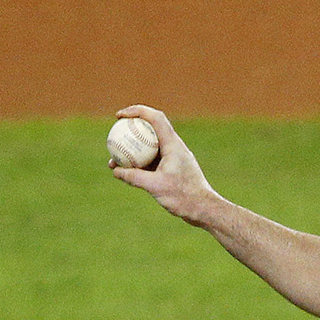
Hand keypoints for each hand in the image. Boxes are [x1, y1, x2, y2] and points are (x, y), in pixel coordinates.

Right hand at [108, 105, 221, 226]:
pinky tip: (126, 172)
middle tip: (115, 132)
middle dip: (131, 128)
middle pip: (151, 129)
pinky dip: (139, 163)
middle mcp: (174, 147)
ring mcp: (174, 157)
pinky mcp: (172, 169)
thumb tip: (115, 171)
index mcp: (173, 145)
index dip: (136, 111)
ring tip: (114, 158)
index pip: (155, 118)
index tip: (119, 116)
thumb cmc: (184, 197)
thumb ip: (134, 177)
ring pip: (150, 146)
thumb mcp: (156, 186)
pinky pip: (152, 160)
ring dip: (133, 149)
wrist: (204, 209)